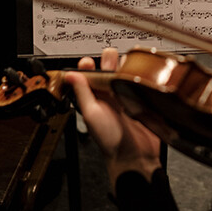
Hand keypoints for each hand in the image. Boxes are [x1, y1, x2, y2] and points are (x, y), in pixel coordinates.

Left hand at [65, 48, 160, 188]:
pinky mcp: (142, 101)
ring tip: (126, 60)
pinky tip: (142, 71)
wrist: (135, 156)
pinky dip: (141, 77)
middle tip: (109, 55)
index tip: (88, 61)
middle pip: (109, 73)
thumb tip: (69, 75)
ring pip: (126, 76)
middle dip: (109, 61)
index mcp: (95, 100)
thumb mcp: (92, 114)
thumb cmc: (110, 140)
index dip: (87, 67)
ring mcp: (127, 99)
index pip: (89, 77)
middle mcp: (110, 98)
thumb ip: (82, 93)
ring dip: (126, 67)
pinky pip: (141, 85)